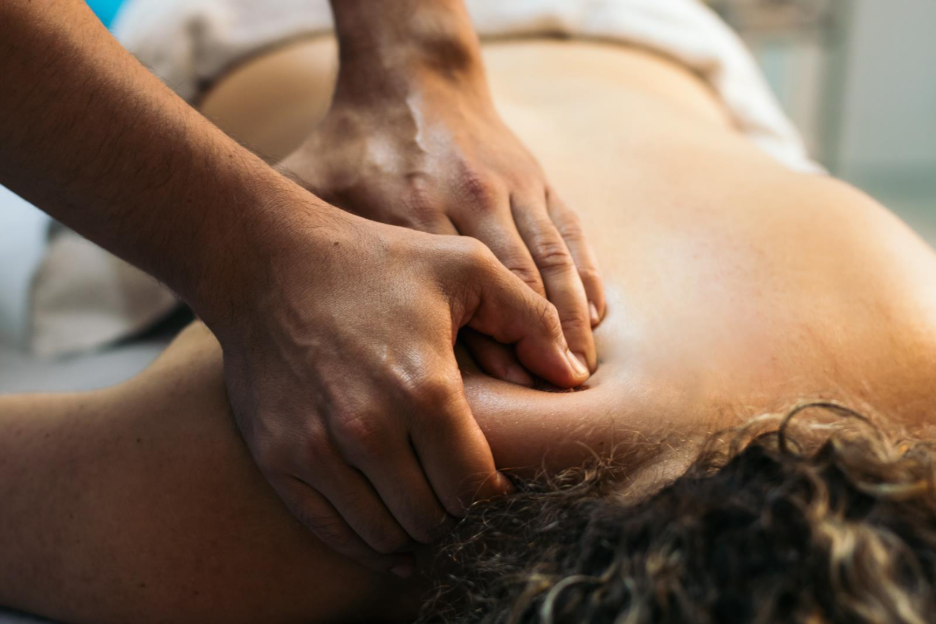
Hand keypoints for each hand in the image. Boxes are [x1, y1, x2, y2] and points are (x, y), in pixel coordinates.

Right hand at [213, 202, 588, 574]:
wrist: (267, 264)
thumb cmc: (374, 261)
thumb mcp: (464, 266)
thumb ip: (530, 318)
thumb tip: (574, 375)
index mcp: (425, 388)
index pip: (476, 485)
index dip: (494, 492)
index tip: (495, 479)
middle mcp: (369, 429)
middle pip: (434, 516)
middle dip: (456, 512)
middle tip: (460, 490)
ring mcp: (317, 449)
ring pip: (386, 533)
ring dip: (415, 529)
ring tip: (427, 503)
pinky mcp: (279, 458)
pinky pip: (332, 531)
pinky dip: (367, 543)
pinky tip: (389, 536)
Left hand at [277, 34, 604, 382]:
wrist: (410, 75)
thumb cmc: (354, 142)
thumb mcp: (311, 181)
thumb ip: (300, 239)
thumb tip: (265, 315)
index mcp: (413, 205)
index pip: (456, 292)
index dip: (483, 352)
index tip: (499, 404)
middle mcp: (469, 196)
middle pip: (515, 286)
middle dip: (537, 351)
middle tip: (551, 408)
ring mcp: (509, 185)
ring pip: (551, 264)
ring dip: (570, 324)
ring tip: (580, 378)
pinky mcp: (536, 177)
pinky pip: (570, 234)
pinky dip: (586, 278)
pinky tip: (592, 321)